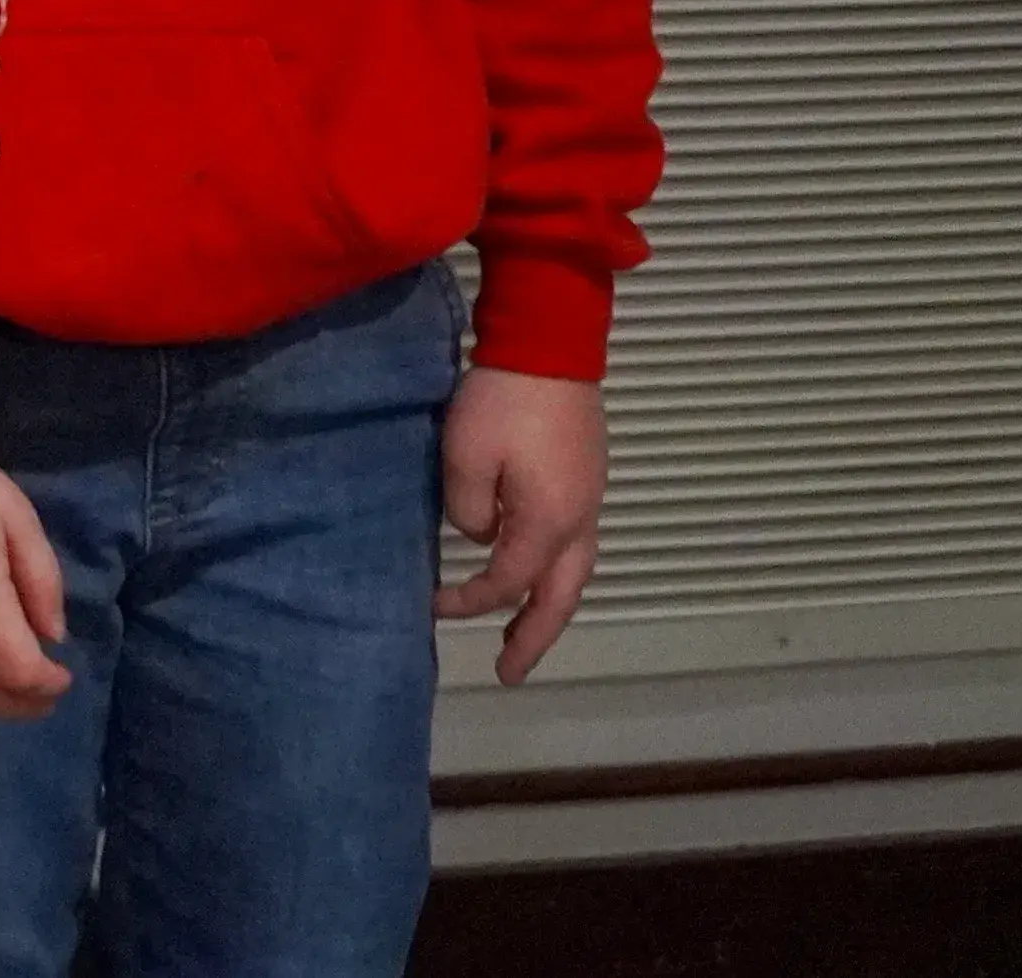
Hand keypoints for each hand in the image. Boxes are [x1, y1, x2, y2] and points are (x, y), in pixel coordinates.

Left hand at [438, 365, 606, 683]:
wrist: (549, 347)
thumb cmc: (502, 402)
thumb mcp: (463, 457)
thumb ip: (467, 511)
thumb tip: (481, 536)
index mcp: (549, 523)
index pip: (507, 581)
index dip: (469, 601)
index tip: (432, 606)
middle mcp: (580, 521)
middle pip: (561, 597)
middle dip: (534, 638)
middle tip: (510, 674)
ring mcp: (589, 499)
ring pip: (575, 573)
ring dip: (549, 607)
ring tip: (524, 634)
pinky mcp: (586, 478)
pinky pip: (575, 545)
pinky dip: (556, 572)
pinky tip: (536, 572)